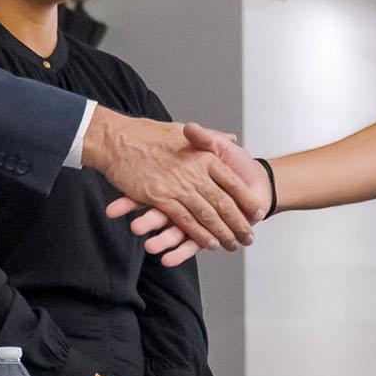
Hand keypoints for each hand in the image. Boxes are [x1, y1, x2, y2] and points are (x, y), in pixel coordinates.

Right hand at [106, 124, 271, 266]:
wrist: (117, 138)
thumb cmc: (149, 134)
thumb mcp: (184, 131)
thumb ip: (210, 138)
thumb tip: (232, 137)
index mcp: (204, 157)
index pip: (231, 182)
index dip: (245, 198)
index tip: (257, 210)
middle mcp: (195, 173)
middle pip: (223, 204)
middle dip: (238, 223)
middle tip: (249, 237)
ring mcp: (179, 187)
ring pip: (207, 216)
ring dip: (221, 234)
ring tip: (233, 245)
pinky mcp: (161, 198)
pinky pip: (184, 221)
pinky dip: (197, 235)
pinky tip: (208, 244)